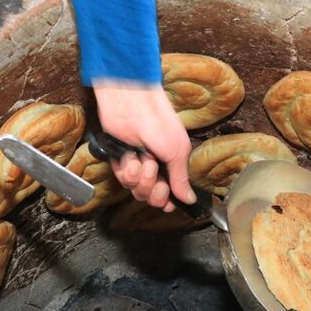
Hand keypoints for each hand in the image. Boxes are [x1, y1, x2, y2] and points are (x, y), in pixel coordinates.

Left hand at [93, 81, 195, 211]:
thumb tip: (189, 199)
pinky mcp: (120, 161)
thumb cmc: (159, 123)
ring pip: (137, 190)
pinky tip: (132, 157)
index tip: (167, 203)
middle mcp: (154, 166)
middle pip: (152, 196)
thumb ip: (181, 180)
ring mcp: (137, 164)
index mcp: (171, 164)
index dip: (166, 200)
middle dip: (154, 190)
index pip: (169, 192)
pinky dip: (128, 170)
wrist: (132, 106)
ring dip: (142, 178)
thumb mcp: (178, 152)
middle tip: (157, 175)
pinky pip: (123, 179)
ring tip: (144, 160)